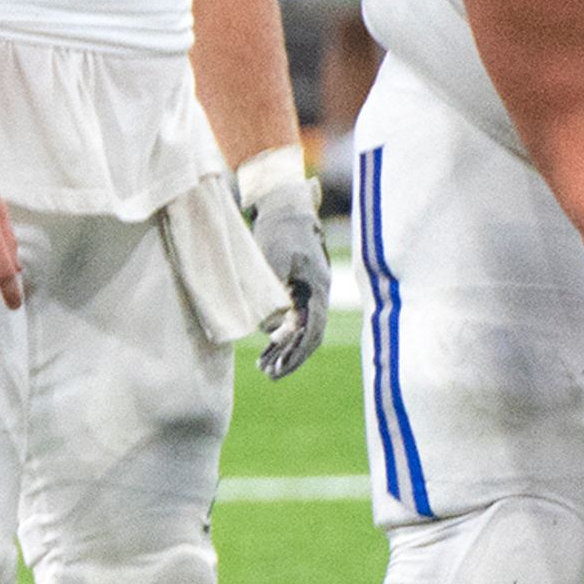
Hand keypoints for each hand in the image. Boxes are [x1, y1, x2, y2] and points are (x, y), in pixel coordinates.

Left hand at [247, 169, 330, 379]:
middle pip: (308, 335)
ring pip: (300, 330)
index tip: (280, 369)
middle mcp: (317, 295)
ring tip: (264, 368)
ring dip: (284, 349)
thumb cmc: (280, 231)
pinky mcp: (296, 290)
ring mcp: (308, 293)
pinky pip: (292, 319)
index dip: (298, 353)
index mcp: (318, 289)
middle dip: (290, 357)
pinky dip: (280, 334)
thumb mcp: (274, 259)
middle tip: (269, 375)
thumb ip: (273, 292)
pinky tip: (266, 347)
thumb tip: (268, 330)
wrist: (285, 209)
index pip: (313, 331)